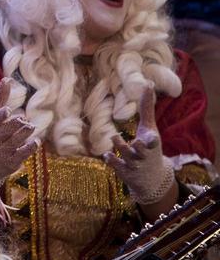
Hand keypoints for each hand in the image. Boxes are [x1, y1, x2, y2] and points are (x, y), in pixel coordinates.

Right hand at [0, 78, 37, 179]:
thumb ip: (1, 98)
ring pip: (16, 141)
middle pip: (6, 131)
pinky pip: (23, 153)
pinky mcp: (13, 160)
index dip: (1, 116)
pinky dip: (31, 146)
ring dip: (25, 133)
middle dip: (16, 124)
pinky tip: (36, 141)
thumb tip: (7, 78)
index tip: (8, 110)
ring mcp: (4, 151)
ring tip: (30, 126)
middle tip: (23, 119)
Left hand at [104, 89, 173, 205]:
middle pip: (140, 149)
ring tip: (115, 137)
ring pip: (127, 156)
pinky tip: (106, 154)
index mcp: (151, 143)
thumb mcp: (149, 128)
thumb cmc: (149, 146)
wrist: (151, 176)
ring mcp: (134, 163)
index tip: (150, 137)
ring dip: (121, 147)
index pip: (153, 142)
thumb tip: (148, 83)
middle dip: (139, 146)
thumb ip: (147, 107)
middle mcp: (143, 154)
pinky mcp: (124, 171)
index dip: (151, 140)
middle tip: (136, 141)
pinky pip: (116, 165)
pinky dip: (111, 160)